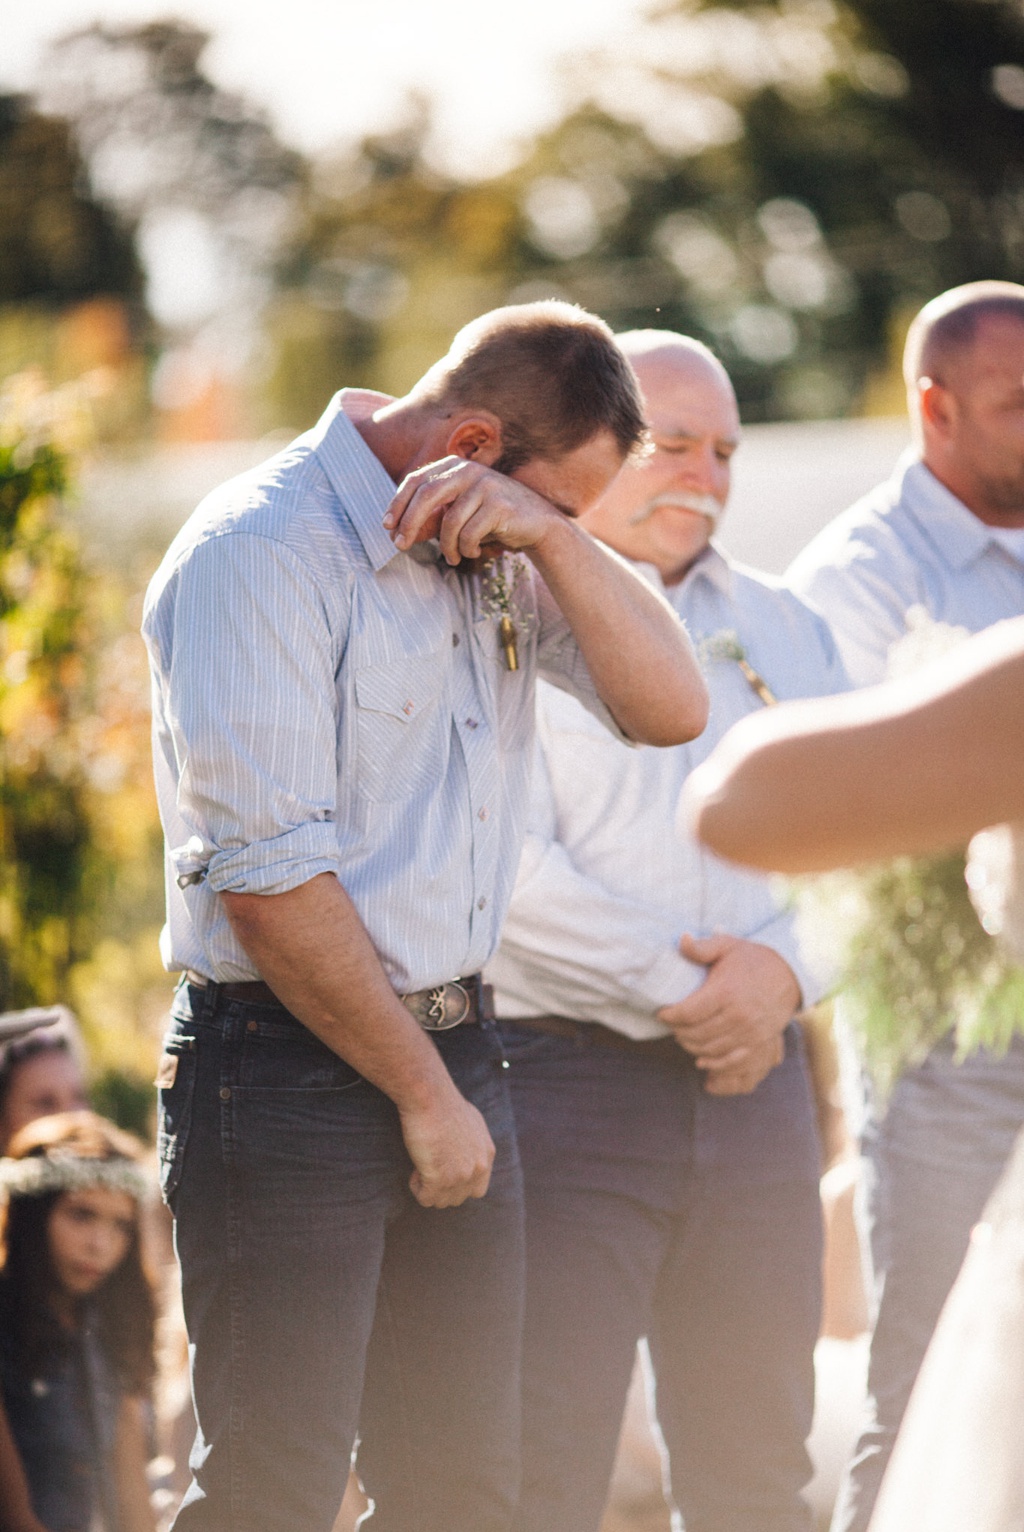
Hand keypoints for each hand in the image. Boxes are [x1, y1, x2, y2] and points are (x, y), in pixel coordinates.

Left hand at [383, 457, 559, 564]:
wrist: (536, 523)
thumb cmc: (492, 518)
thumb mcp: (460, 511)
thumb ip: (433, 513)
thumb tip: (398, 528)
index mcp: (454, 465)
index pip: (416, 480)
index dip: (398, 503)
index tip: (387, 526)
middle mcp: (468, 470)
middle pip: (427, 495)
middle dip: (409, 523)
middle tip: (400, 546)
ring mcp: (485, 485)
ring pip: (449, 522)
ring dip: (447, 547)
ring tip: (453, 558)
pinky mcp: (499, 505)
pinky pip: (470, 534)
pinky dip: (467, 549)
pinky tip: (473, 552)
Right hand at [398, 1083, 495, 1207]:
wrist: (430, 1097)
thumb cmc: (444, 1103)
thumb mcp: (472, 1121)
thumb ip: (474, 1143)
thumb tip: (464, 1154)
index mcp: (487, 1155)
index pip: (477, 1189)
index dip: (458, 1184)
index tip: (443, 1169)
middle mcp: (478, 1168)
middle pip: (458, 1198)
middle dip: (442, 1188)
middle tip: (429, 1166)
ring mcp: (460, 1176)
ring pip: (441, 1201)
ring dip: (429, 1188)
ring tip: (421, 1166)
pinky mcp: (440, 1180)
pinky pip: (425, 1199)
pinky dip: (417, 1188)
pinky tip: (415, 1170)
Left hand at [656, 933, 799, 1084]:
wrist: (790, 974)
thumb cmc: (752, 959)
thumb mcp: (727, 945)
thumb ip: (702, 947)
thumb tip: (681, 939)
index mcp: (727, 991)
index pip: (688, 1012)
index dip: (670, 1016)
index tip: (662, 1013)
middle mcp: (739, 1015)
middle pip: (696, 1033)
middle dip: (678, 1031)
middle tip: (672, 1025)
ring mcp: (750, 1032)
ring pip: (710, 1049)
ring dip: (692, 1046)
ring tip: (684, 1036)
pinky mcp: (759, 1043)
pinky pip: (731, 1061)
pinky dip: (713, 1063)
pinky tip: (701, 1058)